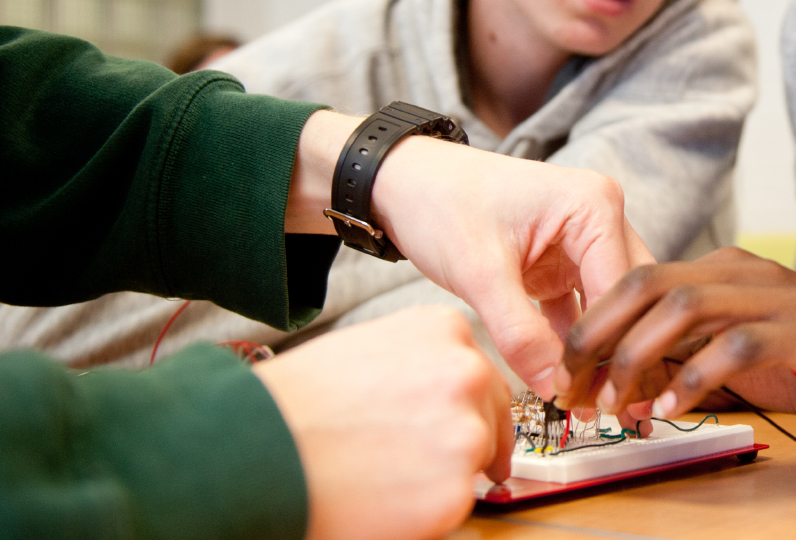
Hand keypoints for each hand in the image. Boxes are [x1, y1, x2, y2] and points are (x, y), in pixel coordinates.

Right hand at [253, 306, 510, 539]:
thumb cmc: (296, 403)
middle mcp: (465, 373)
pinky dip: (426, 512)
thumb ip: (420, 363)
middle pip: (491, 416)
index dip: (468, 405)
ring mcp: (465, 432)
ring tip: (386, 477)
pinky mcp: (454, 490)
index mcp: (445, 330)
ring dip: (445, 476)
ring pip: (475, 462)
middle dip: (470, 440)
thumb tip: (450, 392)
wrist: (256, 452)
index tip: (462, 421)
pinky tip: (383, 500)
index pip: (482, 373)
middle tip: (435, 464)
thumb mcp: (369, 348)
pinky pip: (454, 506)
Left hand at [284, 111, 655, 394]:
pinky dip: (575, 342)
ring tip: (589, 403)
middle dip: (614, 354)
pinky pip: (583, 306)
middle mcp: (601, 216)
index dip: (610, 347)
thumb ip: (519, 334)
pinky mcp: (565, 258)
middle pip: (625, 298)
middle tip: (608, 411)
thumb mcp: (479, 273)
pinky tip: (569, 381)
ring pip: (608, 306)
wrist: (403, 182)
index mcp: (594, 206)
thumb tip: (554, 389)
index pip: (619, 289)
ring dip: (597, 352)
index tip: (598, 399)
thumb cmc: (439, 204)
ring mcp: (585, 238)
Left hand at [554, 247, 795, 417]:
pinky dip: (694, 378)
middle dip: (600, 334)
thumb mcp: (735, 347)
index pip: (637, 279)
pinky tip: (672, 408)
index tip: (566, 373)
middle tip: (574, 387)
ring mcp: (775, 297)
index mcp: (722, 268)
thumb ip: (684, 351)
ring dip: (639, 358)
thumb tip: (620, 379)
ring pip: (684, 307)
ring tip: (618, 404)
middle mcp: (744, 271)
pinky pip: (735, 346)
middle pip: (649, 283)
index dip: (593, 323)